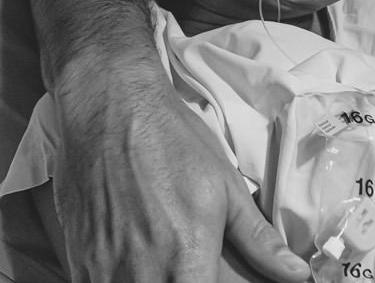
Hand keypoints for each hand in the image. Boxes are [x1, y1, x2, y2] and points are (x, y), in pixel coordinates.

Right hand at [51, 67, 309, 282]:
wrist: (109, 108)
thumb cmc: (169, 142)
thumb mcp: (225, 188)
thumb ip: (259, 241)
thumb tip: (298, 274)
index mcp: (185, 264)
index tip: (212, 276)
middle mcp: (140, 277)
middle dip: (184, 282)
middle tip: (188, 264)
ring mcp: (102, 273)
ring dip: (151, 281)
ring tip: (161, 259)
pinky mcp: (77, 263)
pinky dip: (121, 278)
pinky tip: (133, 261)